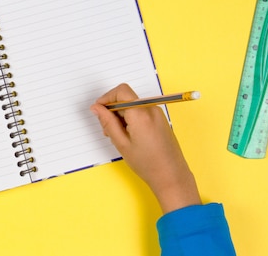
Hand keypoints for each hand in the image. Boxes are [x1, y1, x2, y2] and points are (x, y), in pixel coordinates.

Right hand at [90, 83, 200, 213]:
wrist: (171, 176)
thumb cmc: (147, 163)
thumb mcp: (121, 143)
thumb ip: (107, 122)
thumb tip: (96, 108)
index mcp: (141, 113)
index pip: (121, 91)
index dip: (107, 98)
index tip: (99, 110)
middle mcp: (151, 109)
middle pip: (126, 98)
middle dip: (113, 110)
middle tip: (108, 130)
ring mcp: (157, 113)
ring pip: (132, 106)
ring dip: (121, 116)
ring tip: (119, 137)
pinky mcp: (160, 119)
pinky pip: (140, 112)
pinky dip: (131, 119)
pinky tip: (129, 136)